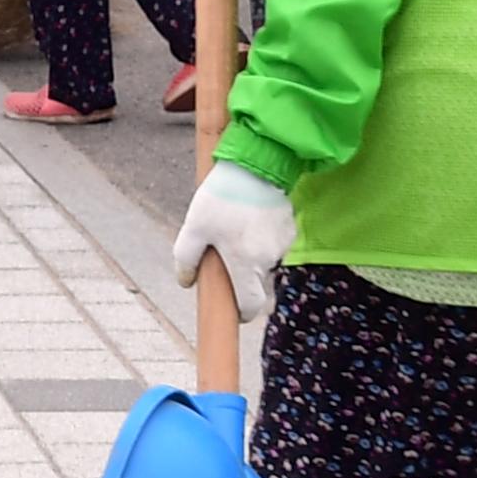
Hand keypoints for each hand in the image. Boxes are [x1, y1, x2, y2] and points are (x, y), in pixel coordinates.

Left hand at [172, 162, 296, 320]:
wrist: (255, 164)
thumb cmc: (222, 197)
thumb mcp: (194, 227)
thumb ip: (187, 258)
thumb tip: (186, 282)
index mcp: (246, 264)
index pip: (252, 306)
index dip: (242, 313)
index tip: (233, 309)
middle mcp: (269, 260)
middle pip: (258, 284)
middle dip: (243, 278)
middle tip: (225, 255)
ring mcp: (283, 244)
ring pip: (266, 262)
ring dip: (252, 254)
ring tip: (235, 227)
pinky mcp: (290, 228)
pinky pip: (274, 243)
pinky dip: (262, 238)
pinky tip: (249, 217)